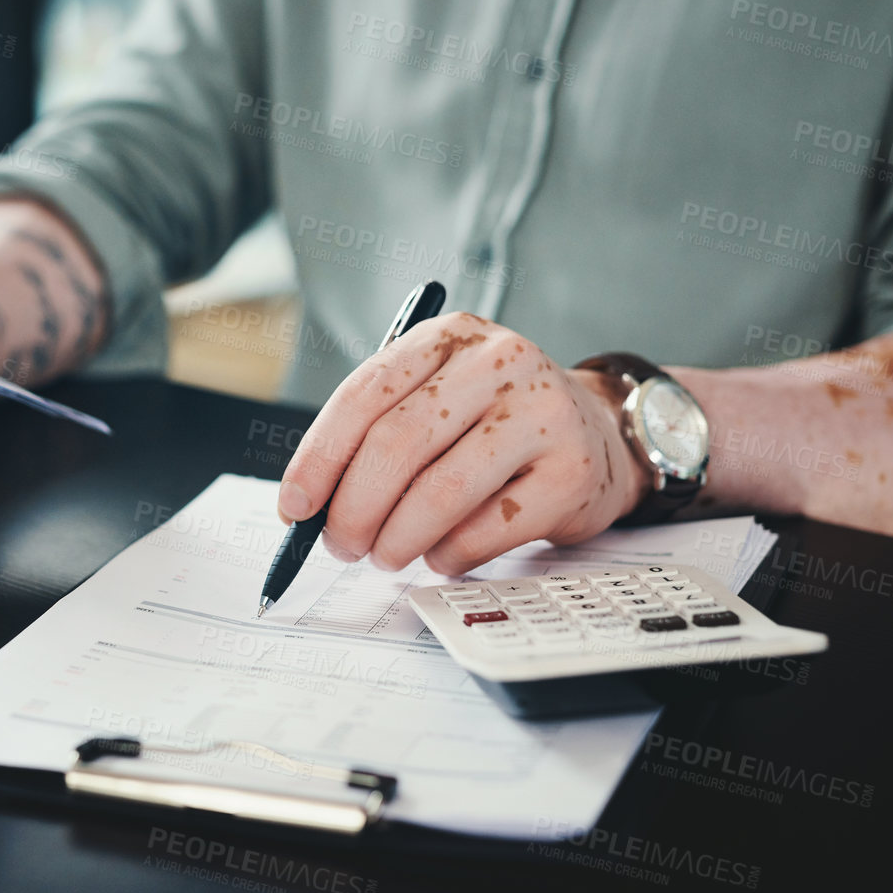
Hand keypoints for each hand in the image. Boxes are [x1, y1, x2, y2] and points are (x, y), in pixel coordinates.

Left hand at [277, 315, 651, 575]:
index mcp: (449, 337)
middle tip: (341, 545)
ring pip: (440, 492)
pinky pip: (486, 530)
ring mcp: (542, 414)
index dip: (319, 457)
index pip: (364, 394)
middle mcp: (499, 363)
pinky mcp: (570, 472)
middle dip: (354, 509)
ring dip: (397, 540)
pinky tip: (441, 554)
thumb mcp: (438, 400)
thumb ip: (376, 434)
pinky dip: (448, 555)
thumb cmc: (494, 423)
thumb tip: (309, 504)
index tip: (295, 506)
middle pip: (398, 444)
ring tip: (386, 555)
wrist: (597, 434)